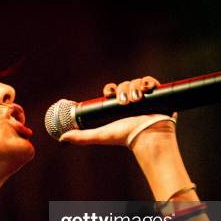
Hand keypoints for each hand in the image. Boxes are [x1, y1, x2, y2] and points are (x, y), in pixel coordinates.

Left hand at [58, 76, 176, 146]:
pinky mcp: (158, 96)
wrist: (148, 137)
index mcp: (118, 106)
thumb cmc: (125, 137)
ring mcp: (145, 98)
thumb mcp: (101, 135)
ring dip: (135, 88)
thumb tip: (62, 138)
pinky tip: (148, 89)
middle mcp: (131, 101)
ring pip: (137, 82)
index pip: (112, 90)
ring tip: (136, 100)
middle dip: (124, 90)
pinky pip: (152, 82)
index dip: (110, 89)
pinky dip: (149, 83)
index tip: (109, 94)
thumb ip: (82, 137)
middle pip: (124, 85)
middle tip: (125, 102)